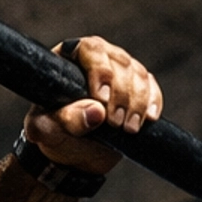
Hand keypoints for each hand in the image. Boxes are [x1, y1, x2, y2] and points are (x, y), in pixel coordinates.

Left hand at [23, 36, 162, 174]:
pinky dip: (153, 102)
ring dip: (138, 102)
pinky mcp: (138, 86)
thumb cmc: (53, 132)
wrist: (74, 151)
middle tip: (115, 123)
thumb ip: (66, 120)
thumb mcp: (48, 130)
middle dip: (121, 94)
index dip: (100, 71)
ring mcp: (120, 70)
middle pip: (120, 62)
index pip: (91, 50)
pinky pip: (152, 87)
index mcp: (70, 58)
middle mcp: (98, 57)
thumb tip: (96, 112)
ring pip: (138, 74)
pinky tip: (148, 119)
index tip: (102, 99)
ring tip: (128, 128)